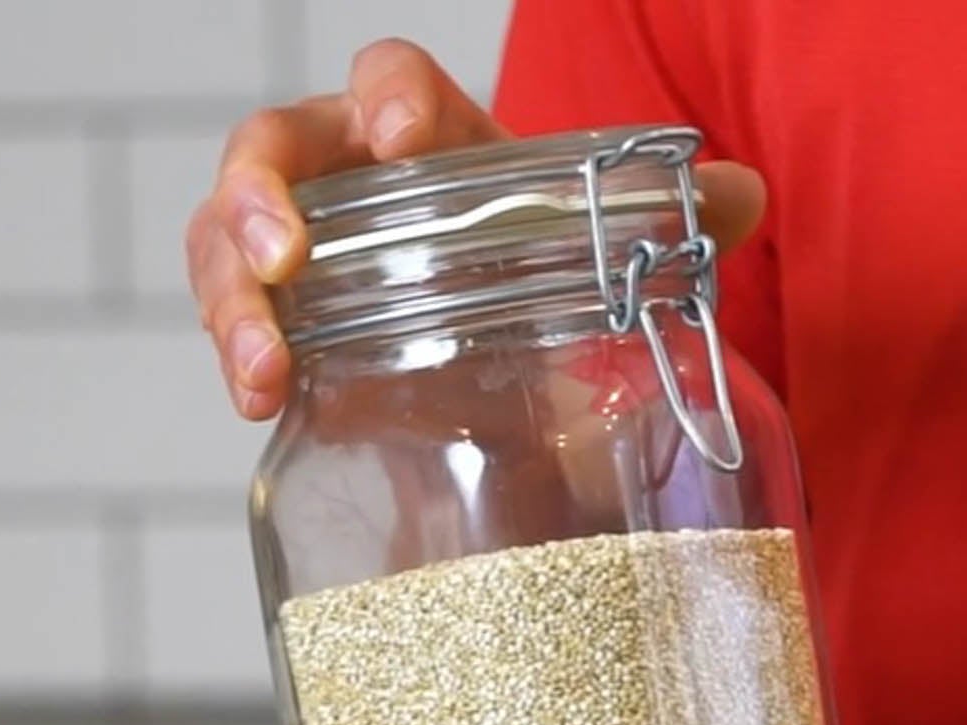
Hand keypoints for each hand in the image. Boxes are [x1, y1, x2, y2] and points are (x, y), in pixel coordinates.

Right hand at [187, 39, 768, 419]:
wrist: (512, 341)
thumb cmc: (540, 262)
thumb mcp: (597, 243)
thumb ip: (672, 221)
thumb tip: (742, 196)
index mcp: (430, 140)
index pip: (390, 78)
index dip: (388, 94)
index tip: (403, 136)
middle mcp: (349, 180)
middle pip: (272, 149)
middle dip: (261, 196)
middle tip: (284, 261)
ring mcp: (302, 254)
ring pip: (224, 241)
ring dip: (232, 301)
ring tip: (260, 373)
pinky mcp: (284, 327)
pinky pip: (236, 321)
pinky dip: (239, 359)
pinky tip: (259, 404)